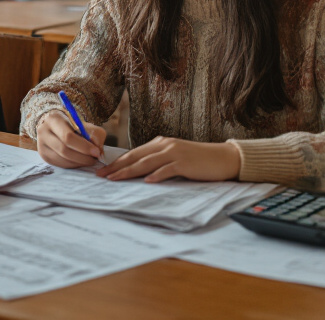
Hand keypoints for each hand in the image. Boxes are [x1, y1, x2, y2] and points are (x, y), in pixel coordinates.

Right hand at [36, 110, 106, 167]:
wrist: (57, 127)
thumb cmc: (73, 125)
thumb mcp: (86, 125)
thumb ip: (94, 134)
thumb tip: (96, 149)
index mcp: (54, 120)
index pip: (68, 137)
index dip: (84, 147)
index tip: (96, 152)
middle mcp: (43, 131)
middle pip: (64, 150)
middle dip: (82, 157)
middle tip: (94, 159)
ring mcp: (41, 145)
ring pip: (62, 159)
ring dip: (79, 162)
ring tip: (89, 160)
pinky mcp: (43, 155)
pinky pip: (60, 164)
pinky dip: (73, 165)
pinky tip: (80, 161)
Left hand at [96, 136, 240, 182]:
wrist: (223, 157)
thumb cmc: (198, 160)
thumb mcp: (175, 156)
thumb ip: (158, 160)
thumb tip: (140, 171)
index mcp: (160, 143)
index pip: (134, 153)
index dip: (117, 161)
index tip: (103, 170)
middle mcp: (164, 145)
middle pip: (136, 156)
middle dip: (117, 166)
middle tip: (101, 175)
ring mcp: (174, 153)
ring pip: (146, 162)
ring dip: (129, 171)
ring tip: (115, 178)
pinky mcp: (185, 163)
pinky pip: (168, 169)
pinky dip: (156, 175)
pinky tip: (147, 181)